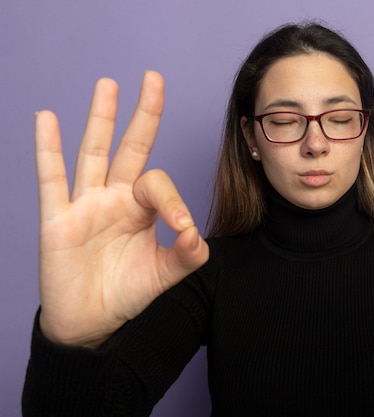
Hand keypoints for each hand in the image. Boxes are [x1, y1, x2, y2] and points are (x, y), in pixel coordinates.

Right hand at [35, 71, 208, 347]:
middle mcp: (115, 198)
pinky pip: (52, 179)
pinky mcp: (58, 220)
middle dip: (142, 115)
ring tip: (108, 85)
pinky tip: (47, 119)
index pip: (159, 184)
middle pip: (130, 148)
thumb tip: (195, 233)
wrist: (93, 321)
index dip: (173, 201)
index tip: (182, 231)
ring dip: (100, 120)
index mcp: (142, 208)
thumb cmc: (128, 293)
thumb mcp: (166, 273)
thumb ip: (187, 255)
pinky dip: (49, 150)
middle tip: (153, 78)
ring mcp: (85, 205)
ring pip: (93, 153)